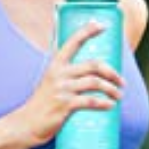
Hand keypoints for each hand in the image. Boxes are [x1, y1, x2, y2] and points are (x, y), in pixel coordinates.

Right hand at [14, 22, 123, 144]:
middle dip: (112, 72)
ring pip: (95, 82)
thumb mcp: (51, 81)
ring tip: (118, 96)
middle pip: (93, 65)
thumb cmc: (43, 103)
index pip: (73, 42)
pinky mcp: (65, 104)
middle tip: (121, 82)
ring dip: (111, 89)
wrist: (27, 123)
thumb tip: (89, 71)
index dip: (88, 31)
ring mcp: (62, 89)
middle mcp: (59, 74)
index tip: (102, 25)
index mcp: (56, 65)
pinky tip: (110, 105)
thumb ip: (66, 73)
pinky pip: (90, 101)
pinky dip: (104, 103)